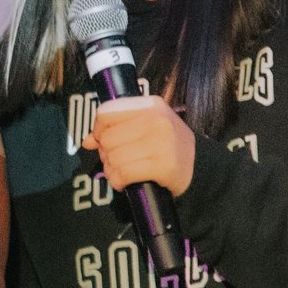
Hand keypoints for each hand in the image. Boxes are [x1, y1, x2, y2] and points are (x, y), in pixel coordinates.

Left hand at [81, 95, 196, 196]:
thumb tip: (87, 140)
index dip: (98, 129)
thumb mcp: (147, 126)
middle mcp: (156, 120)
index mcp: (150, 105)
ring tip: (121, 172)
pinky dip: (118, 181)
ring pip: (113, 158)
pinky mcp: (162, 166)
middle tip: (115, 161)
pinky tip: (124, 182)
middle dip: (105, 154)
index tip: (102, 140)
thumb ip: (117, 128)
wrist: (200, 167)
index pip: (107, 112)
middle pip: (107, 138)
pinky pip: (123, 174)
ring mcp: (161, 143)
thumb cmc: (168, 145)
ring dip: (111, 170)